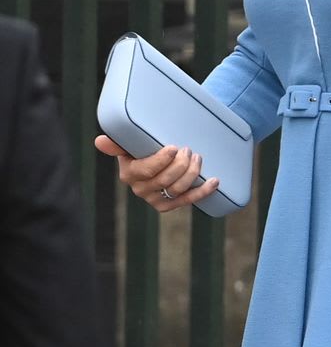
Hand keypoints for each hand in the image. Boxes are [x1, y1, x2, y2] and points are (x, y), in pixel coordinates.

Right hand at [94, 135, 218, 211]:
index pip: (147, 170)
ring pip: (177, 189)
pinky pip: (187, 200)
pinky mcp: (168, 205)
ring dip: (192, 173)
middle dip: (181, 164)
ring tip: (198, 158)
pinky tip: (215, 181)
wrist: (151, 159)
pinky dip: (203, 191)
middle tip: (189, 150)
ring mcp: (155, 199)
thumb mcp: (128, 143)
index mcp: (130, 174)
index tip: (174, 147)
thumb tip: (100, 141)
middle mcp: (141, 189)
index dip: (162, 160)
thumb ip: (117, 142)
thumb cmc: (139, 147)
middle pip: (165, 180)